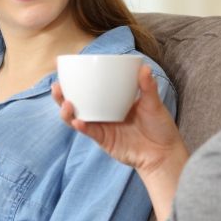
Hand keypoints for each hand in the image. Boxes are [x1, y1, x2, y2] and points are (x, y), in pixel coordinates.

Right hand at [52, 64, 185, 176]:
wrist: (164, 153)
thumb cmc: (159, 127)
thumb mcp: (153, 103)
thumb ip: (147, 86)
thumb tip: (144, 67)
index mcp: (111, 99)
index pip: (89, 86)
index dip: (74, 79)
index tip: (62, 67)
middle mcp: (102, 112)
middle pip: (75, 102)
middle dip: (61, 94)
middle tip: (56, 86)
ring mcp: (101, 126)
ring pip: (76, 117)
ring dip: (66, 111)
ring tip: (66, 103)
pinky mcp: (103, 139)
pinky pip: (88, 131)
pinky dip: (81, 126)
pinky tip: (78, 121)